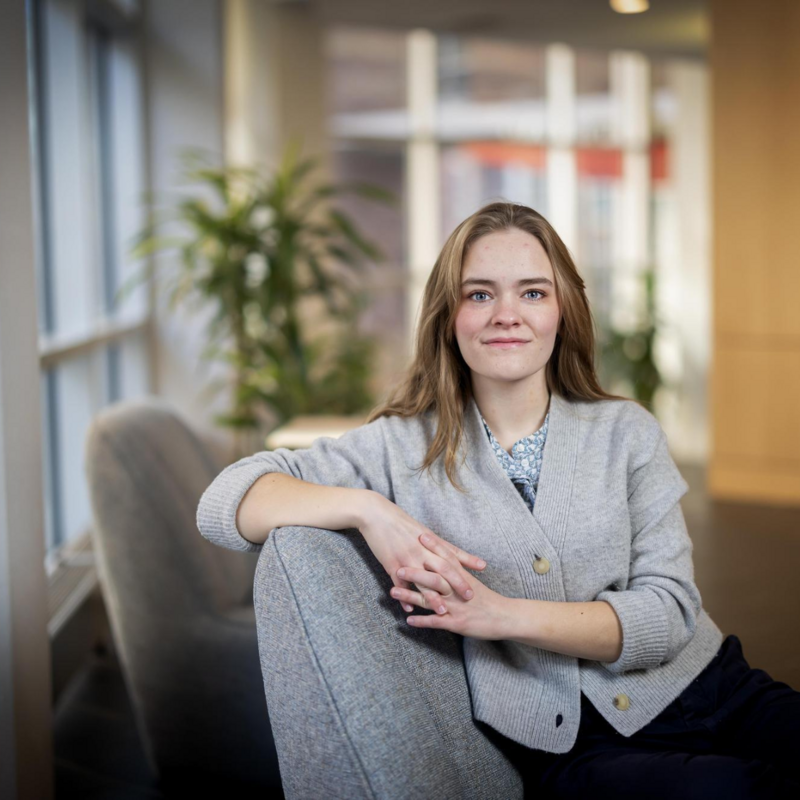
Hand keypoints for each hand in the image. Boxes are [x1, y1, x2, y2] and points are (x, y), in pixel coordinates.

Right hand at [357, 491, 486, 612]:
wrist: (375, 514)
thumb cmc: (399, 521)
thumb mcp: (420, 529)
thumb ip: (436, 543)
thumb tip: (452, 552)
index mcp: (429, 540)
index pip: (451, 552)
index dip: (467, 561)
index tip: (483, 570)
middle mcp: (420, 550)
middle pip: (443, 567)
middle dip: (457, 583)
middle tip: (469, 596)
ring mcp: (406, 558)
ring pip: (423, 580)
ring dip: (433, 597)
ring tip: (443, 611)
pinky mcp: (391, 564)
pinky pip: (400, 584)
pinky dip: (405, 597)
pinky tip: (410, 609)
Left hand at [389, 533, 511, 640]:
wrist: (506, 617)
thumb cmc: (489, 599)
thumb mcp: (473, 582)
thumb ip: (458, 571)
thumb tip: (445, 560)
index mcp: (462, 577)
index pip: (447, 558)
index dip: (433, 546)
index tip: (419, 534)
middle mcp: (457, 590)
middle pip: (434, 577)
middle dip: (415, 571)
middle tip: (398, 565)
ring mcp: (456, 606)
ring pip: (430, 599)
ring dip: (411, 595)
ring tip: (393, 592)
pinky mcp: (456, 623)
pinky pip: (436, 622)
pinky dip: (421, 621)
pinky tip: (408, 620)